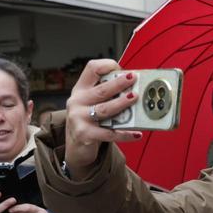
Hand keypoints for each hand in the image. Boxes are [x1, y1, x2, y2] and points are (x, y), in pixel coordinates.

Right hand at [64, 60, 144, 178]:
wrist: (75, 147)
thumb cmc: (89, 121)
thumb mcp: (91, 104)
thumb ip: (107, 95)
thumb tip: (134, 89)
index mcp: (81, 89)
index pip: (91, 69)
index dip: (106, 65)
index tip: (121, 69)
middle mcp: (77, 101)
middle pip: (101, 90)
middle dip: (119, 83)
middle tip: (133, 79)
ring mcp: (79, 118)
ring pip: (105, 109)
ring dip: (122, 103)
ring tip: (135, 98)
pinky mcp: (84, 135)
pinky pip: (109, 134)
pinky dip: (125, 134)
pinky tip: (137, 134)